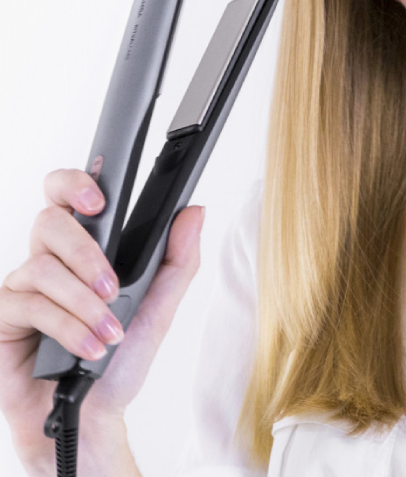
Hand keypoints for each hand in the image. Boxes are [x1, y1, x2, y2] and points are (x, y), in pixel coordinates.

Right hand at [0, 168, 203, 474]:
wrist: (94, 415)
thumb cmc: (122, 358)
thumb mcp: (160, 306)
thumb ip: (177, 258)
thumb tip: (194, 212)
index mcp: (85, 247)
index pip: (66, 194)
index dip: (75, 182)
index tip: (99, 198)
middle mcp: (50, 259)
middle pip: (49, 221)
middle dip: (85, 251)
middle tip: (114, 285)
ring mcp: (24, 287)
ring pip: (41, 266)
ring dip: (83, 302)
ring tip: (110, 330)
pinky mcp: (5, 318)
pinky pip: (28, 304)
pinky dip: (67, 327)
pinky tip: (90, 348)